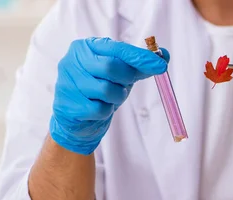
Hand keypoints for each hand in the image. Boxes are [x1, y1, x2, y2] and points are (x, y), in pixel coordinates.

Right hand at [50, 37, 168, 154]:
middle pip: (110, 67)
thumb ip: (140, 65)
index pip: (117, 49)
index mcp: (86, 47)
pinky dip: (106, 112)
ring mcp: (67, 83)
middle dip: (126, 79)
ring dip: (117, 97)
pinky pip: (99, 110)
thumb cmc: (101, 89)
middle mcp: (72, 61)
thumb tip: (164, 55)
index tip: (161, 65)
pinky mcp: (68, 105)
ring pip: (106, 90)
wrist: (79, 119)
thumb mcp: (121, 74)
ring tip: (110, 98)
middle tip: (125, 85)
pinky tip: (99, 109)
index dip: (141, 58)